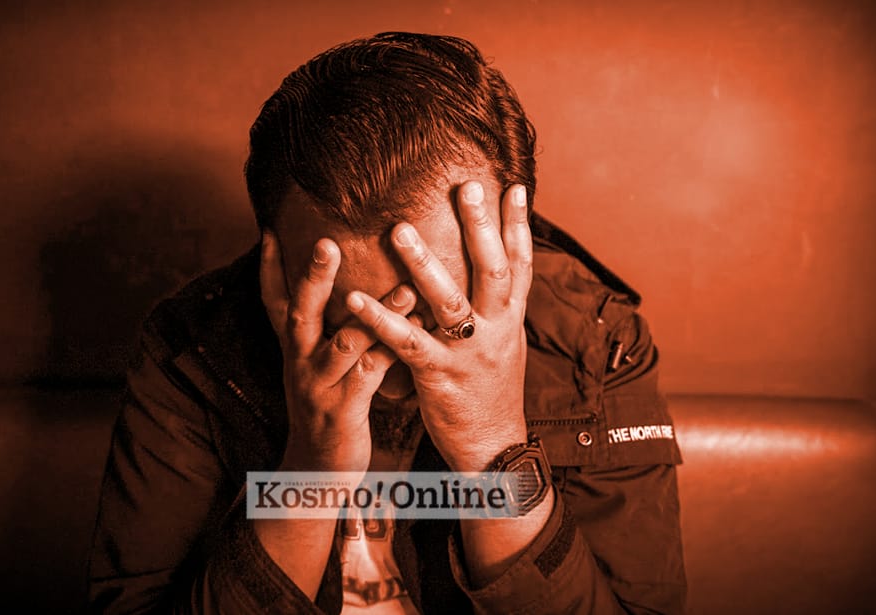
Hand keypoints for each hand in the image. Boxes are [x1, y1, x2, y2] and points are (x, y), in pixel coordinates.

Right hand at [260, 231, 416, 472]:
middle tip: (327, 241)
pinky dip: (396, 348)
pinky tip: (420, 328)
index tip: (268, 228)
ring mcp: (320, 386)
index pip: (272, 301)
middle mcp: (300, 362)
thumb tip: (342, 287)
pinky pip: (373, 372)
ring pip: (345, 342)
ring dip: (376, 313)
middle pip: (300, 312)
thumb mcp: (314, 365)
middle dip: (313, 276)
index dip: (268, 267)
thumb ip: (324, 328)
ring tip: (406, 285)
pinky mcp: (344, 408)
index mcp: (293, 348)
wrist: (318, 469)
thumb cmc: (326, 405)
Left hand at [345, 181, 531, 470]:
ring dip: (424, 264)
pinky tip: (354, 296)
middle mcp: (496, 330)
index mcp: (510, 320)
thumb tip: (493, 271)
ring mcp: (469, 353)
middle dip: (481, 227)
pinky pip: (407, 343)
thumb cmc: (490, 392)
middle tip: (467, 186)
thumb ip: (495, 309)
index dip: (519, 225)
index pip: (520, 265)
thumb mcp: (503, 344)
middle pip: (493, 271)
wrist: (494, 449)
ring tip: (398, 229)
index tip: (517, 185)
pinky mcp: (440, 376)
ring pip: (449, 302)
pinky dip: (381, 318)